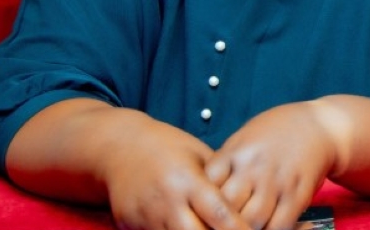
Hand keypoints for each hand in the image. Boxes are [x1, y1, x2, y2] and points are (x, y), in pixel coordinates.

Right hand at [99, 117, 248, 229]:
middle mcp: (166, 201)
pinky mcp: (129, 225)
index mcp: (188, 180)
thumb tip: (250, 201)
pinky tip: (187, 228)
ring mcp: (145, 217)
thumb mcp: (198, 156)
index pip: (219, 214)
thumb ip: (220, 180)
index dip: (239, 229)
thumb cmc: (168, 147)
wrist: (119, 147)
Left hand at [206, 103, 335, 229]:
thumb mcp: (244, 139)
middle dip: (220, 222)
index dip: (200, 203)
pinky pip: (280, 224)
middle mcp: (254, 167)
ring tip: (241, 229)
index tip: (200, 212)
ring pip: (252, 221)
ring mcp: (278, 181)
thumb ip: (224, 164)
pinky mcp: (299, 193)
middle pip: (227, 207)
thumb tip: (202, 191)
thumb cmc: (276, 132)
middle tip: (220, 225)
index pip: (207, 185)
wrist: (320, 125)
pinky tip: (265, 229)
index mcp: (235, 152)